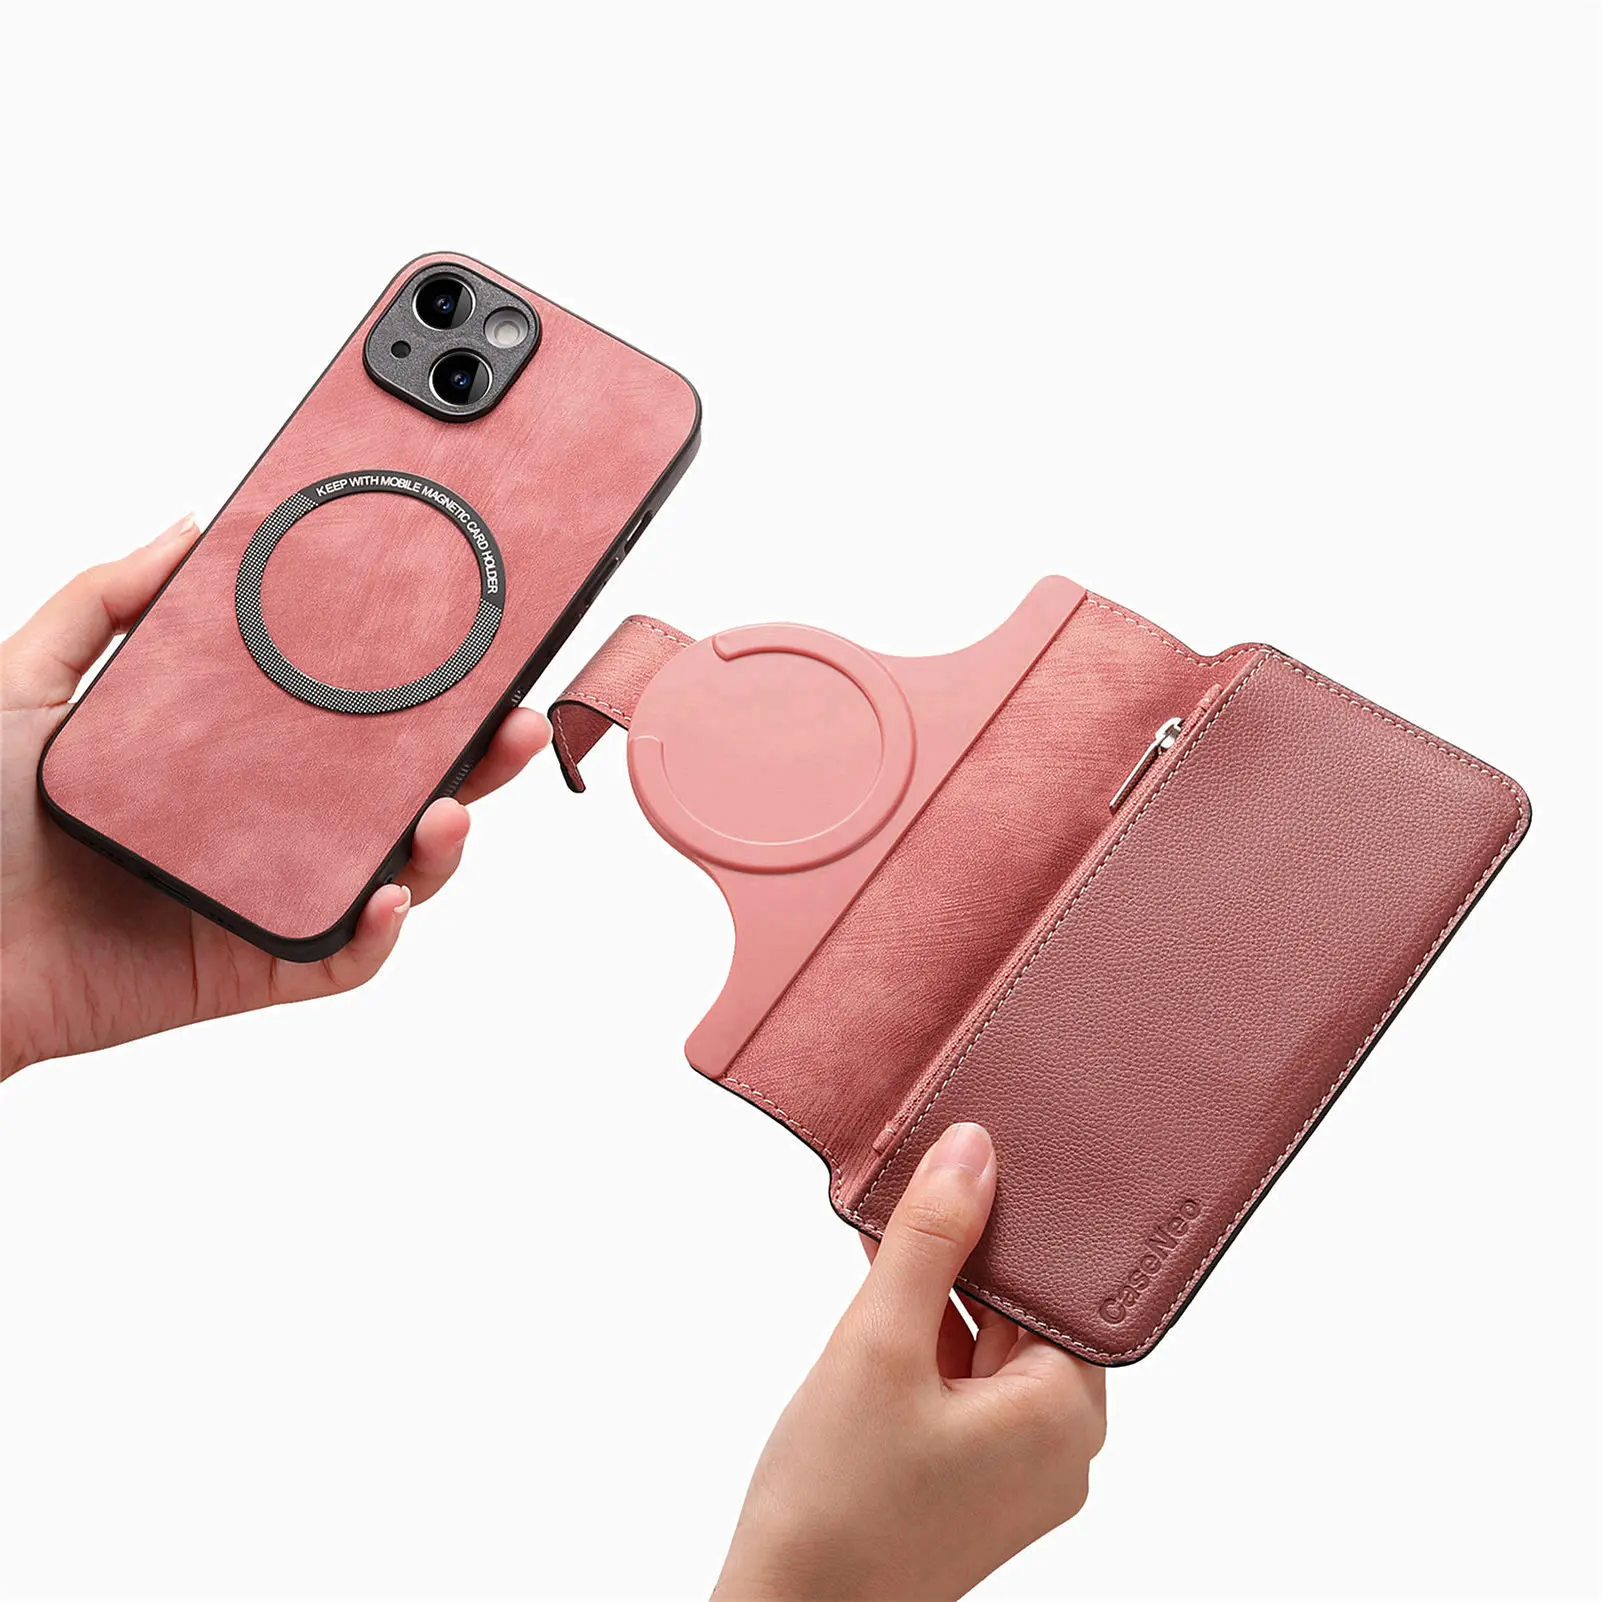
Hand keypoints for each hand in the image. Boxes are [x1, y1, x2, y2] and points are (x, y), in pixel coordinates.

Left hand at [0, 515, 549, 1078]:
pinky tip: (383, 892)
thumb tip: (193, 525)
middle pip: (401, 790)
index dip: (424, 686)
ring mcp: (268, 892)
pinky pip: (340, 957)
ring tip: (455, 808)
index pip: (352, 716)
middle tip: (515, 717)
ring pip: (395, 871)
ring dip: (446, 842)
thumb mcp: (25, 681)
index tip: (474, 643)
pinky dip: (377, 933)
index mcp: (236, 754)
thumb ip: (103, 599)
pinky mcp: (254, 965)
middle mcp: (269, 821)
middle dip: (477, 759)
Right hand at [715, 1123, 1105, 1600]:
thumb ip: (929, 1240)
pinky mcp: (969, 1480)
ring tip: (886, 1230)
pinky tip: (881, 1291)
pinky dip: (925, 1335)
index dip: (1018, 1214)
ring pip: (986, 1342)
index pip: (1063, 1282)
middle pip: (1023, 1309)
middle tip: (917, 1183)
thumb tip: (973, 1151)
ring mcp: (1012, 1469)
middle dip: (967, 1247)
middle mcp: (1056, 1447)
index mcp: (1064, 1417)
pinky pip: (961, 1381)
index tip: (975, 1156)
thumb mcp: (880, 1343)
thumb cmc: (835, 1507)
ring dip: (938, 1288)